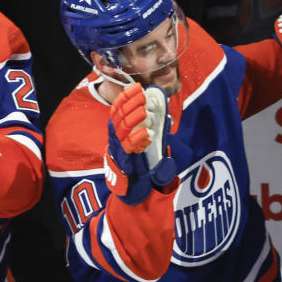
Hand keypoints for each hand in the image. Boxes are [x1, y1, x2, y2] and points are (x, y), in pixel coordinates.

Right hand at [105, 85, 176, 203]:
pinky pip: (128, 149)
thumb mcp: (145, 147)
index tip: (135, 88)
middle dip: (130, 104)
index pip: (117, 111)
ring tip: (144, 111)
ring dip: (134, 118)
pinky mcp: (124, 164)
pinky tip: (146, 132)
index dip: (125, 98)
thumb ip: (152, 133)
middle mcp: (116, 140)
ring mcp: (118, 152)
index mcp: (119, 134)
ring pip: (122, 130)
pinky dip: (137, 139)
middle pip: (118, 117)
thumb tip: (165, 118)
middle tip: (141, 95)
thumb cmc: (140, 168)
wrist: (135, 193)